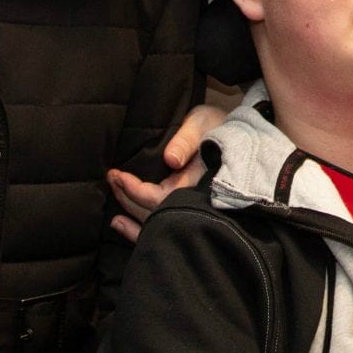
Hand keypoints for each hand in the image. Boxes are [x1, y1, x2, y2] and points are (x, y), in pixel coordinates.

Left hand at [107, 102, 227, 243]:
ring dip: (130, 215)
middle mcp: (195, 202)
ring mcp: (193, 210)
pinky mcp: (189, 211)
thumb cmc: (218, 126)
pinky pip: (162, 228)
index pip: (159, 197)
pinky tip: (120, 223)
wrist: (241, 137)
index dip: (135, 190)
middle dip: (127, 198)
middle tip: (112, 178)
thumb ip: (186, 139)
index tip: (118, 174)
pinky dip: (138, 230)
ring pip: (155, 223)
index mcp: (198, 182)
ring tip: (113, 201)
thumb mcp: (202, 123)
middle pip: (153, 213)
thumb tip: (170, 159)